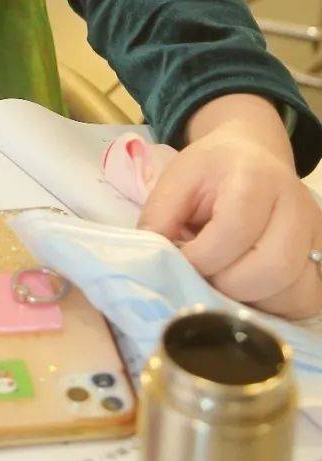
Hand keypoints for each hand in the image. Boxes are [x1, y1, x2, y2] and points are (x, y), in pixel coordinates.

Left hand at [140, 115, 321, 319]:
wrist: (255, 154)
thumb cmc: (213, 169)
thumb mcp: (178, 178)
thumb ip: (159, 216)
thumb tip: (154, 264)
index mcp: (255, 178)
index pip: (235, 231)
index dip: (201, 257)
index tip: (182, 257)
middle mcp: (296, 206)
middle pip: (273, 268)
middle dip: (228, 284)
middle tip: (205, 274)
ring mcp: (317, 234)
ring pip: (296, 292)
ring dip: (254, 300)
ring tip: (227, 280)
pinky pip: (309, 300)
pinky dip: (278, 306)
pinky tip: (252, 289)